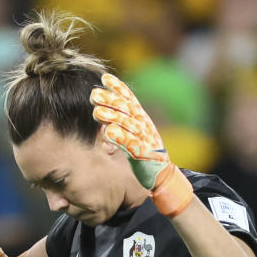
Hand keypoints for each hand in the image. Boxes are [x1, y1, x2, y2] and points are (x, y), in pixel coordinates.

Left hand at [90, 74, 192, 216]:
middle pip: (127, 109)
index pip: (131, 99)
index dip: (119, 88)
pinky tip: (108, 132)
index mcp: (143, 120)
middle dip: (110, 100)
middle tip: (94, 94)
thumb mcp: (135, 136)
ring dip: (111, 117)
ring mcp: (146, 139)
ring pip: (127, 124)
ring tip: (96, 112)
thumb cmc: (145, 156)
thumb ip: (123, 124)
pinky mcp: (144, 154)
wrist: (163, 178)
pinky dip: (120, 137)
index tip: (105, 78)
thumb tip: (103, 114)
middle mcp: (145, 126)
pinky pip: (131, 144)